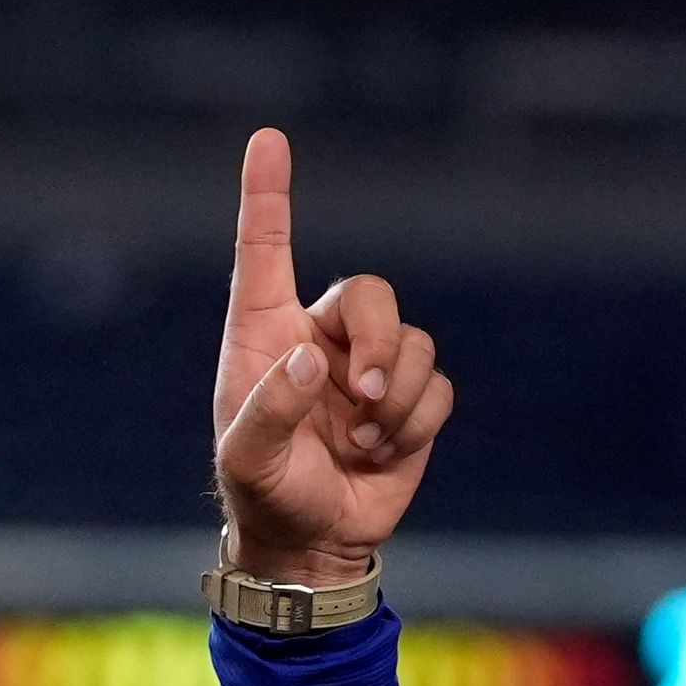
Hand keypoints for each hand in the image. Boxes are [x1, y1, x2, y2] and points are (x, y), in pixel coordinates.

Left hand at [211, 129, 452, 588]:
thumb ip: (270, 411)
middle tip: (363, 395)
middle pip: (370, 292)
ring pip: (413, 342)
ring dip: (396, 396)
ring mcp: (369, 369)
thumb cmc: (265, 494)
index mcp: (266, 336)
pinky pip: (438, 387)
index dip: (268, 197)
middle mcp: (320, 339)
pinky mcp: (411, 402)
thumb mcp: (248, 461)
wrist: (312, 544)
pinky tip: (382, 452)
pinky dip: (415, 421)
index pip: (266, 252)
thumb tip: (310, 360)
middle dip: (378, 340)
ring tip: (364, 440)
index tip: (267, 141)